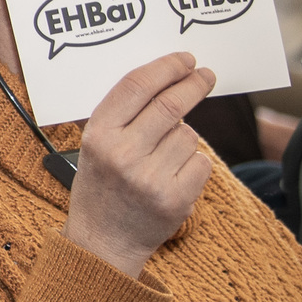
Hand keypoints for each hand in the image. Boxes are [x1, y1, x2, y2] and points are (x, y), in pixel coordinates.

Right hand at [64, 52, 217, 277]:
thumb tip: (166, 79)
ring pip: (189, 134)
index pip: (136, 86)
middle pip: (170, 104)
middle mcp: (121, 154)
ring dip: (184, 137)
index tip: (185, 59)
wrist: (102, 242)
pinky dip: (194, 163)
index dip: (165, 67)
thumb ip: (122, 115)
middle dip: (193, 84)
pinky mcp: (175, 198)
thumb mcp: (95, 145)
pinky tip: (174, 175)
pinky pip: (201, 162)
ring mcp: (149, 177)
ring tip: (163, 156)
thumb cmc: (101, 186)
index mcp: (97, 134)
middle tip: (206, 75)